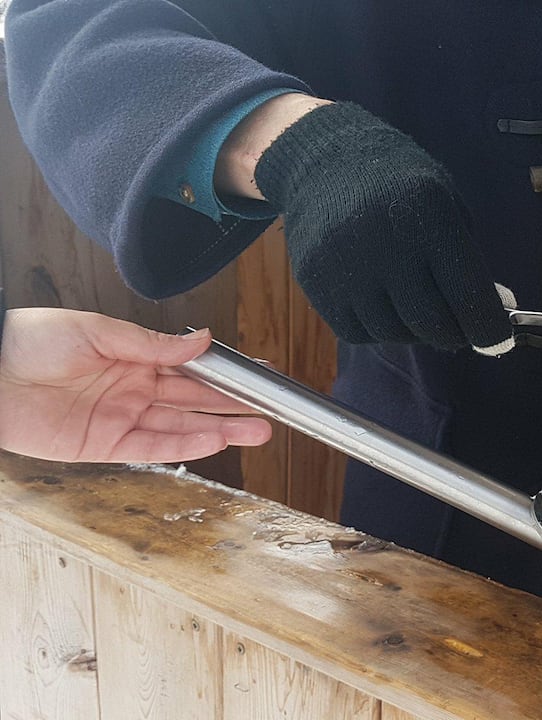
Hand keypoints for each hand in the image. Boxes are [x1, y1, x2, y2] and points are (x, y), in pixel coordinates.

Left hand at [0, 309, 271, 462]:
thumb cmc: (29, 341)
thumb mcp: (97, 332)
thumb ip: (153, 344)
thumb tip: (201, 341)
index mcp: (134, 357)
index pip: (192, 368)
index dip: (228, 373)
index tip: (261, 376)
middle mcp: (133, 389)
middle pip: (196, 401)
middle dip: (236, 406)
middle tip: (273, 411)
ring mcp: (121, 418)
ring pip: (182, 427)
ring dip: (221, 430)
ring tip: (258, 431)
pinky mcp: (104, 445)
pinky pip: (154, 448)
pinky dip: (186, 446)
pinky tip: (215, 441)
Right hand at [247, 100, 511, 352]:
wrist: (325, 162)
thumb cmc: (402, 185)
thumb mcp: (448, 204)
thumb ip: (469, 259)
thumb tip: (496, 311)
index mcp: (425, 214)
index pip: (467, 294)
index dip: (489, 329)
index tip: (498, 341)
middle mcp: (383, 243)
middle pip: (431, 323)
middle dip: (454, 333)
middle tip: (460, 326)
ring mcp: (344, 266)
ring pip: (394, 334)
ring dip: (415, 332)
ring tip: (417, 304)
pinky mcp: (315, 284)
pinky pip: (357, 333)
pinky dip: (378, 329)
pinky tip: (383, 303)